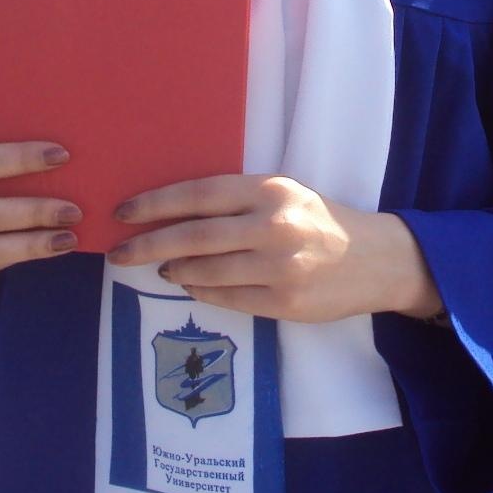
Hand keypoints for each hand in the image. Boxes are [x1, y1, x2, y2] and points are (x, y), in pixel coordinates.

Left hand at [108, 174, 440, 322]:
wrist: (375, 259)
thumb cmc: (319, 220)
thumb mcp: (284, 194)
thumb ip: (237, 200)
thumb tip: (172, 213)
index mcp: (270, 190)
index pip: (200, 194)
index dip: (156, 203)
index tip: (123, 212)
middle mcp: (274, 226)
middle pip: (194, 236)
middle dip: (148, 245)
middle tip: (117, 253)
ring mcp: (280, 267)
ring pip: (205, 272)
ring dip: (173, 269)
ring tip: (159, 267)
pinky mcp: (285, 302)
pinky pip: (227, 299)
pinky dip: (200, 291)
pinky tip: (189, 283)